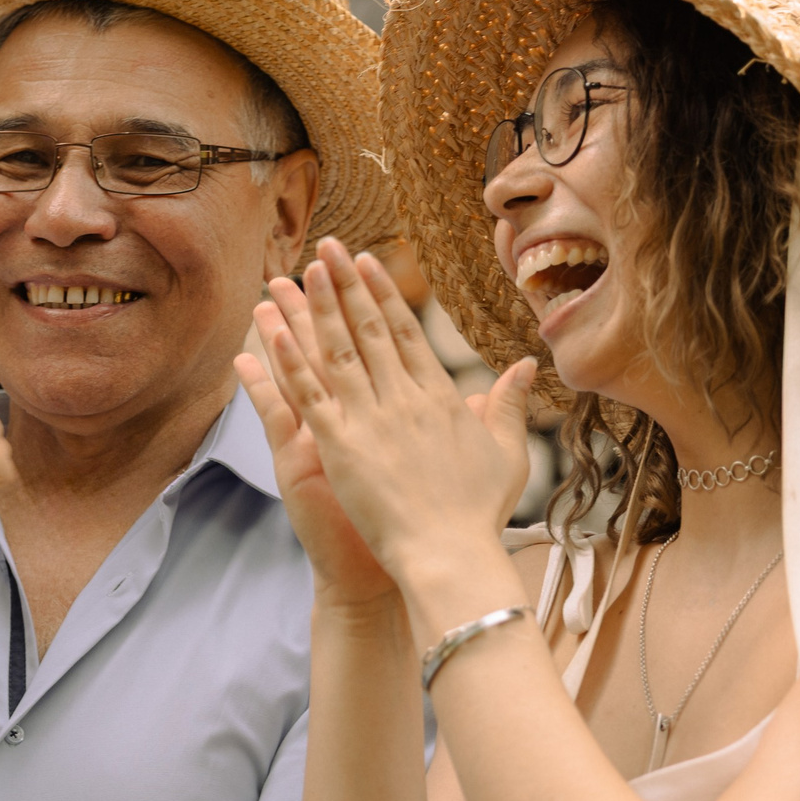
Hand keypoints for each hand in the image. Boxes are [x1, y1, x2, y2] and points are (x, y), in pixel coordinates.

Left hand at [246, 239, 534, 587]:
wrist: (449, 555)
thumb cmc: (477, 513)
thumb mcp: (505, 453)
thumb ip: (507, 405)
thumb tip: (525, 366)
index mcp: (439, 397)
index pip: (406, 332)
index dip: (383, 294)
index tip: (368, 262)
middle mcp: (403, 398)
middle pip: (370, 329)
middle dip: (347, 284)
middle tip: (328, 245)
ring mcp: (370, 420)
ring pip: (337, 351)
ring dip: (316, 309)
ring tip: (299, 271)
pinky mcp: (339, 447)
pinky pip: (310, 396)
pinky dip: (290, 363)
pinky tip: (274, 332)